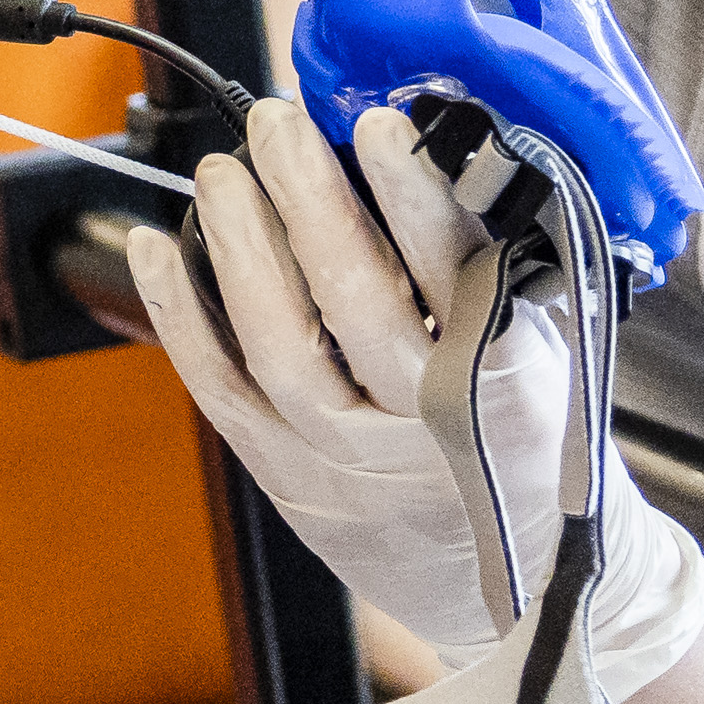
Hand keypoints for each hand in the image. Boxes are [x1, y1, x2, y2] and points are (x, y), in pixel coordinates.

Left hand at [134, 95, 703, 696]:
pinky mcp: (288, 478)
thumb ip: (503, 264)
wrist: (516, 580)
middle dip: (310, 201)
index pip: (458, 273)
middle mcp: (425, 424)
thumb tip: (440, 148)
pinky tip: (156, 247)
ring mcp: (349, 459)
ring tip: (222, 172)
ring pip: (281, 347)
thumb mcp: (548, 350)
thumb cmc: (527, 438)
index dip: (413, 196)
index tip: (378, 125)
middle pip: (356, 303)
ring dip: (241, 248)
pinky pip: (222, 391)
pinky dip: (180, 315)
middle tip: (277, 124)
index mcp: (505, 380)